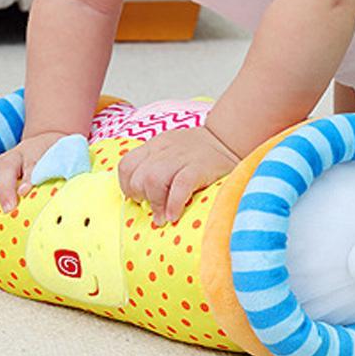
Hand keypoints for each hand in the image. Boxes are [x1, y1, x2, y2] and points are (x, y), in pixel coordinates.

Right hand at [0, 131, 69, 219]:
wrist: (47, 140)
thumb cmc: (58, 157)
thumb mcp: (69, 161)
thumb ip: (69, 173)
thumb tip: (74, 194)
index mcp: (40, 153)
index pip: (34, 163)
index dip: (29, 176)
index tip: (26, 191)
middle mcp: (18, 155)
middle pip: (7, 167)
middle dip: (5, 188)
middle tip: (8, 209)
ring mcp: (1, 160)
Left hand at [117, 127, 239, 224]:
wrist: (229, 139)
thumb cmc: (199, 152)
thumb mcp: (171, 151)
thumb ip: (155, 167)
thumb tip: (141, 198)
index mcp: (155, 145)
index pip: (126, 165)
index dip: (127, 186)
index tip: (139, 198)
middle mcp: (164, 149)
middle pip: (137, 175)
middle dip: (141, 196)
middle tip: (153, 207)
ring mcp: (182, 157)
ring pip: (153, 179)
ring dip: (155, 203)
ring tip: (163, 216)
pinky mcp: (199, 167)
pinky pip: (179, 186)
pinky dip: (173, 204)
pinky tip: (175, 215)